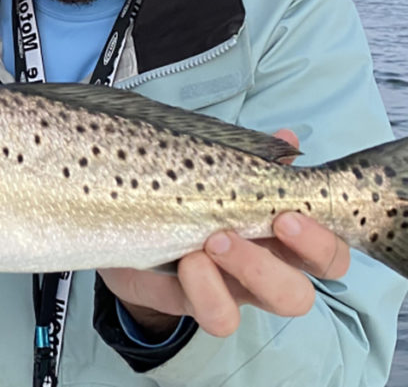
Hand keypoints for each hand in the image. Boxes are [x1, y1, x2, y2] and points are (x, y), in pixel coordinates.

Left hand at [97, 129, 351, 338]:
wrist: (124, 227)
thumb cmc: (179, 196)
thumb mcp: (213, 174)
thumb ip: (251, 160)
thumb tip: (287, 137)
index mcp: (281, 235)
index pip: (330, 249)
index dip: (324, 237)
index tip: (290, 213)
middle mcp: (269, 266)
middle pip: (317, 278)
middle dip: (304, 250)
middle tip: (273, 222)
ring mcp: (237, 289)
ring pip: (280, 300)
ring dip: (254, 267)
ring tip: (215, 239)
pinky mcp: (199, 304)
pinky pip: (221, 317)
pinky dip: (208, 290)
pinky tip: (188, 262)